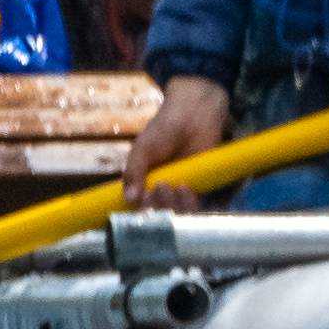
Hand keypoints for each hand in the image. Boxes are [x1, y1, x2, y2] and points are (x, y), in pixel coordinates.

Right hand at [129, 75, 234, 207]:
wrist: (194, 115)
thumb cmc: (164, 129)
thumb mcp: (142, 149)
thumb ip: (133, 172)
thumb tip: (129, 199)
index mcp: (144, 183)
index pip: (139, 207)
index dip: (140, 210)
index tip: (142, 203)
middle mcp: (161, 191)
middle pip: (157, 214)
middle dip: (157, 207)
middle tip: (160, 187)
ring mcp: (180, 191)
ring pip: (176, 214)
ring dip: (173, 206)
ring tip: (173, 185)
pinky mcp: (199, 188)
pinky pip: (195, 208)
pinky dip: (190, 204)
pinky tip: (185, 187)